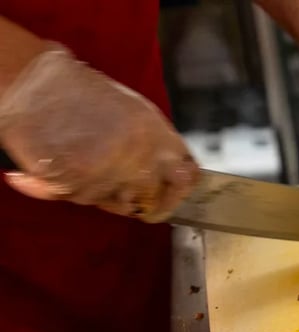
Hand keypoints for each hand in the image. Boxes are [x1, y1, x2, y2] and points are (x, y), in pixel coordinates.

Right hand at [0, 43, 198, 221]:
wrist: (38, 86)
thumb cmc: (84, 93)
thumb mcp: (136, 113)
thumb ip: (158, 145)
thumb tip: (173, 171)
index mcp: (159, 139)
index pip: (188, 178)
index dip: (182, 188)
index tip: (175, 191)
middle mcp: (140, 162)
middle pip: (157, 203)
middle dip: (145, 202)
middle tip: (130, 194)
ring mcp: (110, 178)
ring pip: (121, 206)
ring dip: (109, 196)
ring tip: (91, 169)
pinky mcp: (78, 189)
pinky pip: (83, 201)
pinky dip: (70, 190)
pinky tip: (62, 168)